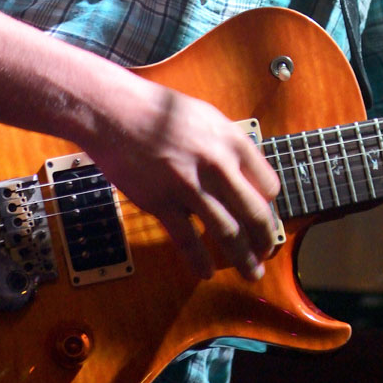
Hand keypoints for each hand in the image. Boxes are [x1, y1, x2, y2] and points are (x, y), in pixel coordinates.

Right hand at [84, 77, 281, 282]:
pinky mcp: (162, 202)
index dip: (269, 206)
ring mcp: (189, 186)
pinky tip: (206, 271)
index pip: (268, 185)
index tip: (264, 217)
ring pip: (228, 233)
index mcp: (231, 140)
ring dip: (243, 259)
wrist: (113, 111)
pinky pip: (188, 241)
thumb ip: (227, 145)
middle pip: (255, 213)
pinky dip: (200, 261)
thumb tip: (242, 174)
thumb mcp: (205, 117)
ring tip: (251, 272)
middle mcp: (217, 164)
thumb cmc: (156, 110)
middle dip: (264, 240)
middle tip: (265, 253)